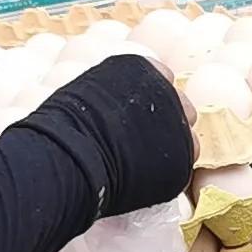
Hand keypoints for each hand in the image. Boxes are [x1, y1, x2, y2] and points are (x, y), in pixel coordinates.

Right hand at [33, 56, 196, 215]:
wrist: (71, 155)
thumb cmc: (65, 124)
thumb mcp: (90, 93)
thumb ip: (115, 97)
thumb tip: (115, 113)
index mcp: (145, 69)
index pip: (162, 81)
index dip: (151, 103)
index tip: (137, 119)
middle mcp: (169, 93)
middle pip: (181, 109)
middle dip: (167, 126)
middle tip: (142, 145)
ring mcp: (179, 127)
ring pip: (186, 141)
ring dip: (170, 152)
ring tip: (140, 167)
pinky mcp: (182, 161)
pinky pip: (179, 169)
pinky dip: (164, 177)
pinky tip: (141, 182)